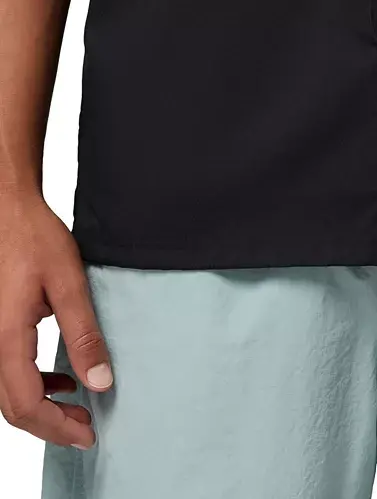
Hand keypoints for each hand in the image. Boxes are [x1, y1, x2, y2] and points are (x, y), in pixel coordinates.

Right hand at [0, 192, 111, 448]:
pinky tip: (61, 378)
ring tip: (78, 408)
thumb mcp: (68, 283)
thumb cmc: (33, 238)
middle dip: (50, 425)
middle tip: (86, 429)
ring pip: (8, 392)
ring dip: (42, 406)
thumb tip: (100, 382)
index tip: (88, 434)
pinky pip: (7, 371)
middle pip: (13, 407)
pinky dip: (33, 384)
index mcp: (6, 337)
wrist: (7, 211)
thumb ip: (84, 334)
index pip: (26, 403)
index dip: (57, 427)